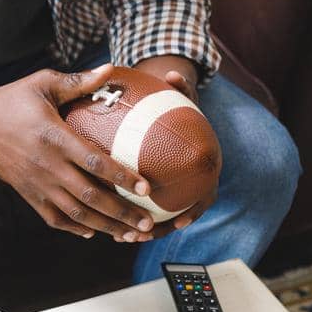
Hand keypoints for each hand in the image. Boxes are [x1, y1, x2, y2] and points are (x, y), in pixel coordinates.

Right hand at [0, 64, 155, 242]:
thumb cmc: (11, 100)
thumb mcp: (43, 84)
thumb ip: (78, 82)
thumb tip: (110, 69)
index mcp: (54, 137)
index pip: (94, 161)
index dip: (122, 177)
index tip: (147, 189)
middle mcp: (47, 165)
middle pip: (90, 196)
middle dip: (121, 212)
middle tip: (147, 223)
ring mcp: (36, 183)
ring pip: (75, 212)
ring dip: (105, 226)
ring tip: (129, 235)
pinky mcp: (27, 193)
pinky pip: (53, 217)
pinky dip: (74, 227)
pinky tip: (92, 231)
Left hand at [138, 63, 213, 237]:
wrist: (172, 115)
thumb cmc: (177, 105)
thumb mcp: (181, 96)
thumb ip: (179, 87)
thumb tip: (172, 75)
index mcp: (204, 169)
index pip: (204, 196)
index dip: (194, 211)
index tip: (180, 220)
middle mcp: (191, 185)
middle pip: (178, 216)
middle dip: (160, 228)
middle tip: (143, 234)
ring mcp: (174, 191)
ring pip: (158, 218)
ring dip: (141, 230)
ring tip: (121, 236)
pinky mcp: (155, 193)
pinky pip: (142, 209)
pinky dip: (127, 216)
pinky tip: (106, 222)